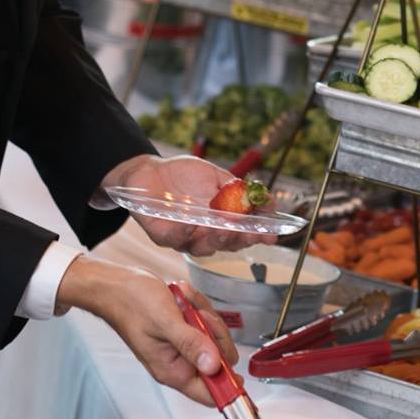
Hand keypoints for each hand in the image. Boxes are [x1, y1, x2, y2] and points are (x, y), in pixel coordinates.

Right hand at [56, 257, 237, 407]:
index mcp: (173, 370)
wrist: (116, 285)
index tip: (241, 373)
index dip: (229, 385)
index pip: (209, 393)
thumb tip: (214, 365)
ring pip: (213, 337)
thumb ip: (191, 344)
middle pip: (219, 359)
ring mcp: (181, 347)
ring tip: (184, 300)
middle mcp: (178, 363)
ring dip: (203, 313)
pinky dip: (198, 306)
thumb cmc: (131, 303)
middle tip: (197, 315)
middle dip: (214, 331)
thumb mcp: (165, 321)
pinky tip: (183, 297)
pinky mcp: (183, 331)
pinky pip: (204, 323)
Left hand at [102, 153, 258, 255]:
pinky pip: (173, 239)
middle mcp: (204, 235)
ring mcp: (183, 237)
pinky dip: (184, 232)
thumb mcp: (215, 177)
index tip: (271, 235)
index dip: (257, 236)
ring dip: (215, 239)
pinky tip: (192, 223)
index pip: (242, 234)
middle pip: (226, 245)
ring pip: (202, 248)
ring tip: (223, 228)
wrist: (148, 170)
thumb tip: (267, 200)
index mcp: (220, 222)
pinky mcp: (162, 235)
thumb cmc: (183, 175)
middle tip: (249, 232)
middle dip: (239, 239)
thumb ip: (238, 190)